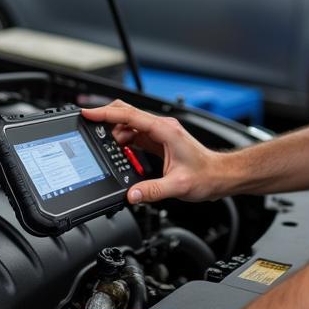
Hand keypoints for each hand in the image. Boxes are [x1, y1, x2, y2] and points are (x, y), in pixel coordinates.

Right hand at [82, 101, 221, 203]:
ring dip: (115, 132)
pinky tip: (119, 149)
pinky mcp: (160, 141)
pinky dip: (124, 139)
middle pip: (128, 113)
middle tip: (88, 125)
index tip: (88, 113)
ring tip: (107, 148)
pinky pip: (136, 134)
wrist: (220, 175)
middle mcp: (162, 127)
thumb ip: (151, 191)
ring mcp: (161, 133)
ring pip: (131, 123)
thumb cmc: (205, 176)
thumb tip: (131, 195)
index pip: (129, 116)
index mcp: (165, 131)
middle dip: (106, 117)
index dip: (107, 113)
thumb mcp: (177, 187)